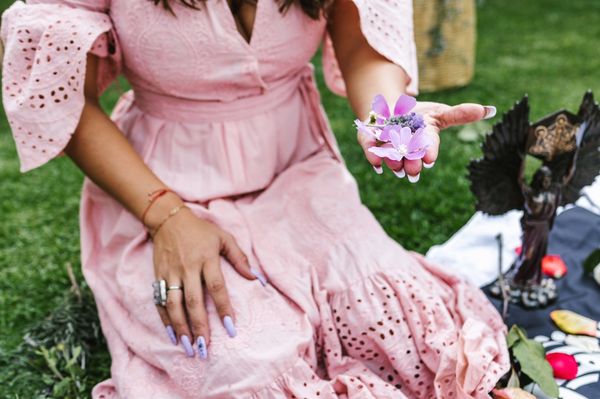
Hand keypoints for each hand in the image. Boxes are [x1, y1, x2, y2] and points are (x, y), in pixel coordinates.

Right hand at [147, 195, 262, 358]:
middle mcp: (188, 268)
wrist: (168, 219)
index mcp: (206, 258)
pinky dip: (165, 319)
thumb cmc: (201, 230)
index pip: (216, 287)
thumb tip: (256, 278)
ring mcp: (171, 273)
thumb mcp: (224, 238)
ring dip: (181, 327)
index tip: (231, 328)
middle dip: (199, 326)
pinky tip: (172, 334)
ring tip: (189, 346)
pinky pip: (160, 301)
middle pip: (193, 301)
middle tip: (205, 347)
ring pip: (174, 305)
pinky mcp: (158, 276)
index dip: (224, 308)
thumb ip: (240, 257)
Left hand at [357, 101, 495, 181]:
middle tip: (411, 164)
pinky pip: (371, 153)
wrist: (390, 113)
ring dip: (392, 159)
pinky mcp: (371, 146)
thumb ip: (460, 114)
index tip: (428, 158)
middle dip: (411, 164)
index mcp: (424, 143)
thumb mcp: (439, 113)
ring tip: (393, 154)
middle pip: (410, 162)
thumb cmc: (419, 116)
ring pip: (390, 160)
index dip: (428, 153)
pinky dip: (372, 156)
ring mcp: (389, 150)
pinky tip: (374, 161)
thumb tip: (490, 110)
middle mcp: (407, 152)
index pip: (428, 150)